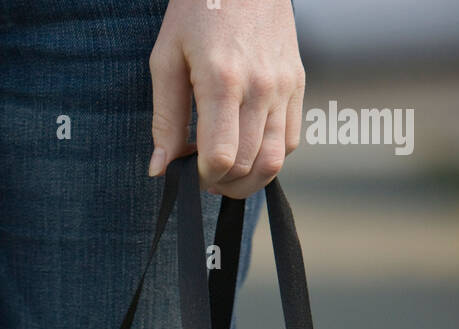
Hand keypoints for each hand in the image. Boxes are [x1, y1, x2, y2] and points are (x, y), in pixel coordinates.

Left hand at [148, 0, 304, 196]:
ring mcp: (284, 86)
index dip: (201, 177)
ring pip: (273, 162)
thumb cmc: (197, 11)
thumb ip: (165, 120)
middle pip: (246, 166)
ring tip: (224, 171)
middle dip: (220, 181)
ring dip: (246, 180)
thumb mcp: (166, 59)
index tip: (188, 171)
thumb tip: (160, 169)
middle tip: (202, 172)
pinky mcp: (297, 83)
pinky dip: (268, 158)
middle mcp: (260, 87)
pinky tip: (246, 148)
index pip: (220, 157)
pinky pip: (289, 141)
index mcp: (223, 81)